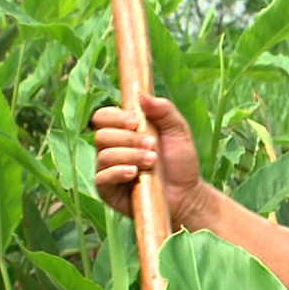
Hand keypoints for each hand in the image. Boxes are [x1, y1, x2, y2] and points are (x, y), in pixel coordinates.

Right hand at [92, 95, 203, 224]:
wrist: (187, 193)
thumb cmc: (180, 161)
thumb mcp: (178, 130)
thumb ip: (164, 110)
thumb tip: (141, 96)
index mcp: (123, 131)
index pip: (103, 117)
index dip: (114, 117)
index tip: (135, 121)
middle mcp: (111, 149)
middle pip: (101, 135)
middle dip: (128, 139)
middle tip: (152, 145)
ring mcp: (108, 170)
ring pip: (104, 155)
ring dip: (130, 156)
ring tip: (152, 162)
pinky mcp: (108, 191)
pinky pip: (101, 178)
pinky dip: (118, 172)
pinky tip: (134, 174)